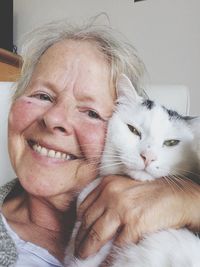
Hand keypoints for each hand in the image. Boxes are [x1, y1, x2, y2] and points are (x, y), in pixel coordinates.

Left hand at [75, 175, 199, 258]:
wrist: (175, 196)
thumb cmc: (150, 193)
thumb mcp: (124, 187)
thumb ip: (108, 198)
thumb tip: (93, 220)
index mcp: (108, 183)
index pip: (85, 206)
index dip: (79, 222)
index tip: (78, 231)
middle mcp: (111, 194)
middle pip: (87, 220)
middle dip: (80, 237)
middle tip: (77, 248)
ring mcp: (122, 209)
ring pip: (97, 234)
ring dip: (88, 248)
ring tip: (83, 255)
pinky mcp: (134, 224)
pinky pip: (117, 244)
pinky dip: (110, 254)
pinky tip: (106, 259)